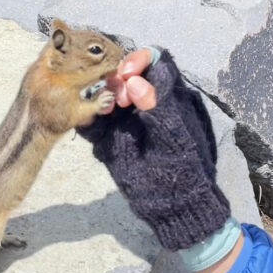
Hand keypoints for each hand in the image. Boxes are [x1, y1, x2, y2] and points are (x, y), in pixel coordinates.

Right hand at [76, 49, 230, 250]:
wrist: (174, 211)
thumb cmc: (183, 174)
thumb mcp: (174, 140)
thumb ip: (158, 108)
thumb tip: (135, 81)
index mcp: (171, 99)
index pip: (155, 63)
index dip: (139, 61)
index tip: (125, 73)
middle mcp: (148, 105)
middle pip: (127, 76)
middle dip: (117, 81)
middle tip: (117, 102)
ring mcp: (127, 122)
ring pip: (107, 96)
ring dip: (101, 98)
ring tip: (106, 112)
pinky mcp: (111, 140)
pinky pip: (95, 123)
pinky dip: (89, 120)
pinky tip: (90, 122)